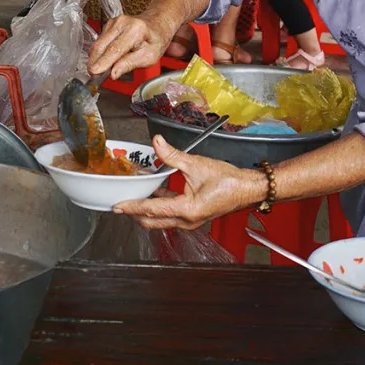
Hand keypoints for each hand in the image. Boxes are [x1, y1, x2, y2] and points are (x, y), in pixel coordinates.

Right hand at [88, 13, 175, 78]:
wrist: (157, 25)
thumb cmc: (155, 40)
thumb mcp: (149, 57)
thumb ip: (130, 64)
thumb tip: (114, 73)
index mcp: (135, 30)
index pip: (114, 49)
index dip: (103, 62)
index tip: (94, 72)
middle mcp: (122, 23)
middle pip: (102, 46)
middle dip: (95, 62)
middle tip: (94, 76)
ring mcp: (114, 22)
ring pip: (98, 44)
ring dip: (96, 58)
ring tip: (100, 70)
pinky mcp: (109, 25)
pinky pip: (100, 42)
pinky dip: (99, 53)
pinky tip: (104, 60)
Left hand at [114, 135, 265, 228]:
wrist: (247, 188)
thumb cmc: (229, 180)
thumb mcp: (197, 164)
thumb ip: (173, 155)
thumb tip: (157, 143)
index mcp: (187, 209)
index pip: (152, 209)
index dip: (132, 206)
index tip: (118, 205)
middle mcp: (187, 220)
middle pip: (152, 221)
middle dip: (134, 213)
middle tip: (120, 203)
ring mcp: (190, 221)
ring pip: (160, 220)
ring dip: (146, 210)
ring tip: (134, 197)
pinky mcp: (193, 217)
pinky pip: (170, 215)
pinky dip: (159, 207)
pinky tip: (155, 193)